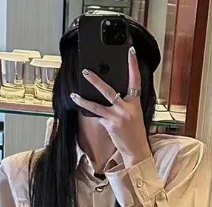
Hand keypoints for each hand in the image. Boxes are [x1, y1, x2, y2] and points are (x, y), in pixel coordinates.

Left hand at [71, 47, 150, 168]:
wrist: (137, 150)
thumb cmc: (135, 132)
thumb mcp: (134, 114)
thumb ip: (124, 103)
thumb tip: (109, 95)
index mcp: (135, 103)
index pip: (135, 80)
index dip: (133, 65)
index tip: (130, 51)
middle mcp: (127, 108)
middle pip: (109, 90)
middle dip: (96, 80)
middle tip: (85, 71)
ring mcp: (117, 117)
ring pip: (97, 105)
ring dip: (84, 100)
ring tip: (74, 94)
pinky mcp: (110, 125)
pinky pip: (97, 116)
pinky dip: (92, 114)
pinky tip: (85, 111)